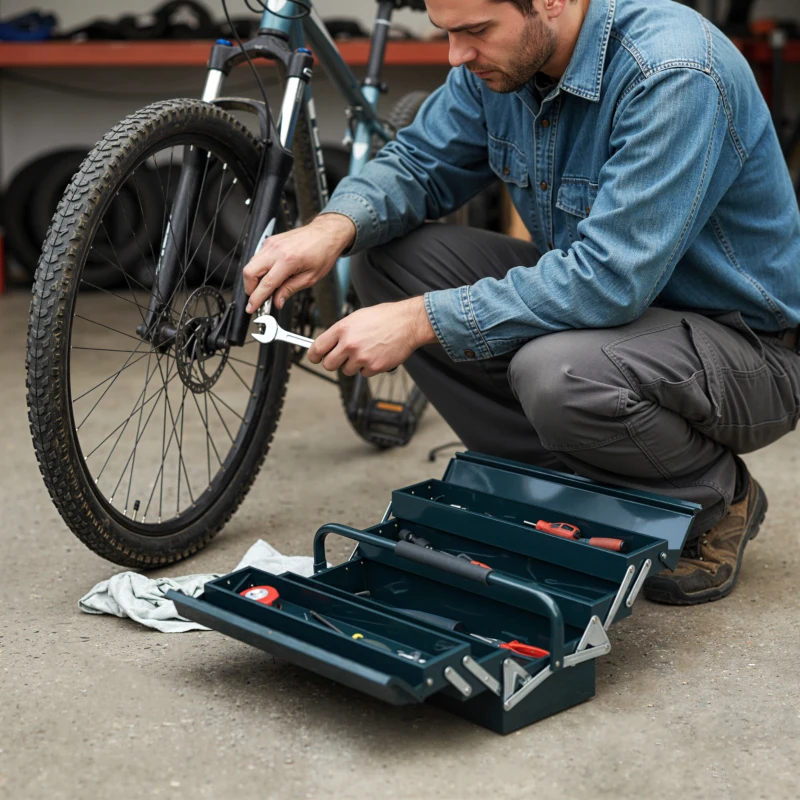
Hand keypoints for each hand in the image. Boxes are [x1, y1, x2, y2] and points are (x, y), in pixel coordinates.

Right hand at [243, 213, 355, 312]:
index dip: (256, 298)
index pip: (266, 284)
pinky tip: (270, 275)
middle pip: (249, 272)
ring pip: (250, 264)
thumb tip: (277, 301)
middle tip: (258, 298)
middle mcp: (276, 250)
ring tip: (266, 287)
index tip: (252, 307)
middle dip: (249, 288)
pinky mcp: (270, 241)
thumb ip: (290, 290)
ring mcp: (271, 243)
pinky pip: (257, 257)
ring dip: (254, 279)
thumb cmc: (323, 252)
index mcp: (288, 260)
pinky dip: (258, 268)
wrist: (326, 233)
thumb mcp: (310, 278)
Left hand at [308, 297, 437, 376]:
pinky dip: (368, 368)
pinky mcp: (374, 367)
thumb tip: (329, 343)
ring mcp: (361, 357)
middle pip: (328, 364)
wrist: (408, 323)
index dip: (313, 356)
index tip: (314, 358)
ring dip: (353, 365)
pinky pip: (363, 373)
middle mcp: (349, 344)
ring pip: (346, 370)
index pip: (317, 348)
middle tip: (341, 358)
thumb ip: (341, 331)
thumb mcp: (357, 317)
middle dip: (333, 362)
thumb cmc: (384, 317)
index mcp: (342, 329)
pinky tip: (376, 355)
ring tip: (365, 351)